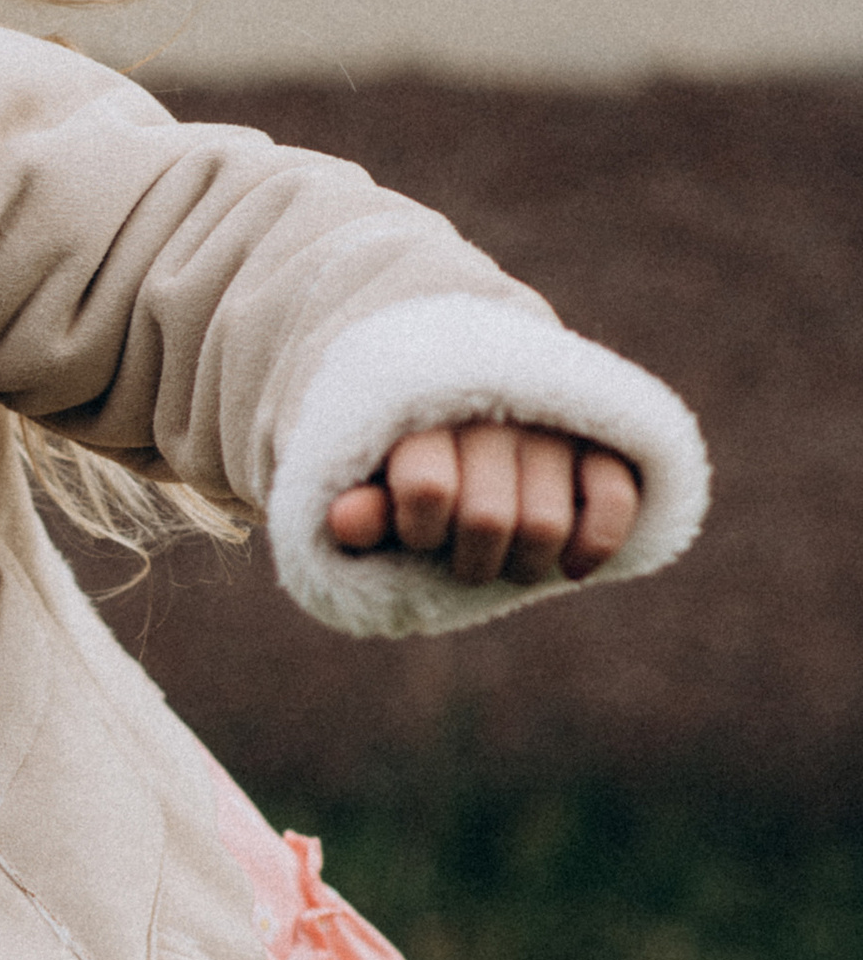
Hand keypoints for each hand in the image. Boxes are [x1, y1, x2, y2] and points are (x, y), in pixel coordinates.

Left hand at [327, 423, 639, 586]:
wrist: (465, 392)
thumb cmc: (409, 458)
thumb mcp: (370, 480)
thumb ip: (362, 502)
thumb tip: (344, 521)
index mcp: (425, 412)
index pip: (427, 488)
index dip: (419, 529)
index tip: (416, 529)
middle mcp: (493, 410)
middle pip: (488, 521)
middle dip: (470, 560)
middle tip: (462, 552)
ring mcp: (553, 423)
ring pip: (545, 525)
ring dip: (521, 564)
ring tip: (504, 554)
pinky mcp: (604, 438)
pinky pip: (615, 498)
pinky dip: (594, 546)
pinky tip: (569, 567)